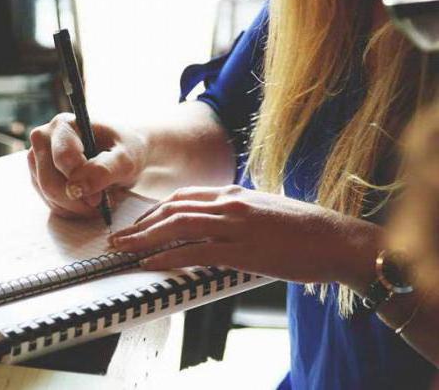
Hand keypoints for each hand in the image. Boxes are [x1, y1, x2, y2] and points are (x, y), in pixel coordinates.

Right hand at [28, 113, 147, 217]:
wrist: (122, 155)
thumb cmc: (124, 151)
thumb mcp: (125, 159)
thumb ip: (104, 170)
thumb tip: (77, 188)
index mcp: (64, 125)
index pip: (63, 159)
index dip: (81, 181)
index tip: (100, 197)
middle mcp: (44, 139)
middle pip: (50, 181)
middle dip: (77, 199)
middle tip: (100, 202)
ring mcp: (37, 159)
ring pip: (48, 195)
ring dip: (75, 206)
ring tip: (97, 199)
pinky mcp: (38, 177)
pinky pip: (50, 203)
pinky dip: (71, 209)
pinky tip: (87, 201)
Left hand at [109, 186, 382, 285]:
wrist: (338, 239)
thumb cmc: (305, 230)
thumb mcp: (265, 210)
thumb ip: (237, 213)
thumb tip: (217, 225)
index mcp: (234, 193)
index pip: (183, 197)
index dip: (155, 210)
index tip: (138, 223)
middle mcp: (230, 203)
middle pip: (172, 209)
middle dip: (140, 224)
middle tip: (118, 237)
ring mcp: (235, 225)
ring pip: (177, 226)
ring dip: (144, 238)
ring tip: (123, 249)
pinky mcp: (243, 249)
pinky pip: (195, 251)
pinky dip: (168, 257)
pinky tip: (150, 264)